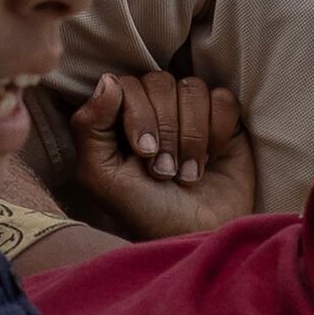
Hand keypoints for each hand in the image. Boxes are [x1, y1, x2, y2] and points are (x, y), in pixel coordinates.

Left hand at [60, 72, 254, 239]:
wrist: (195, 234)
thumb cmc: (143, 210)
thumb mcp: (101, 177)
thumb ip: (90, 127)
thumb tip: (108, 80)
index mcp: (118, 116)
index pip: (126, 84)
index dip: (138, 115)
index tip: (144, 153)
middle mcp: (153, 107)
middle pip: (160, 82)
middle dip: (165, 131)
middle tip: (165, 171)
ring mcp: (189, 111)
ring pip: (192, 88)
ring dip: (192, 136)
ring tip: (188, 172)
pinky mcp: (223, 120)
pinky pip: (223, 99)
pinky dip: (218, 130)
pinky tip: (212, 157)